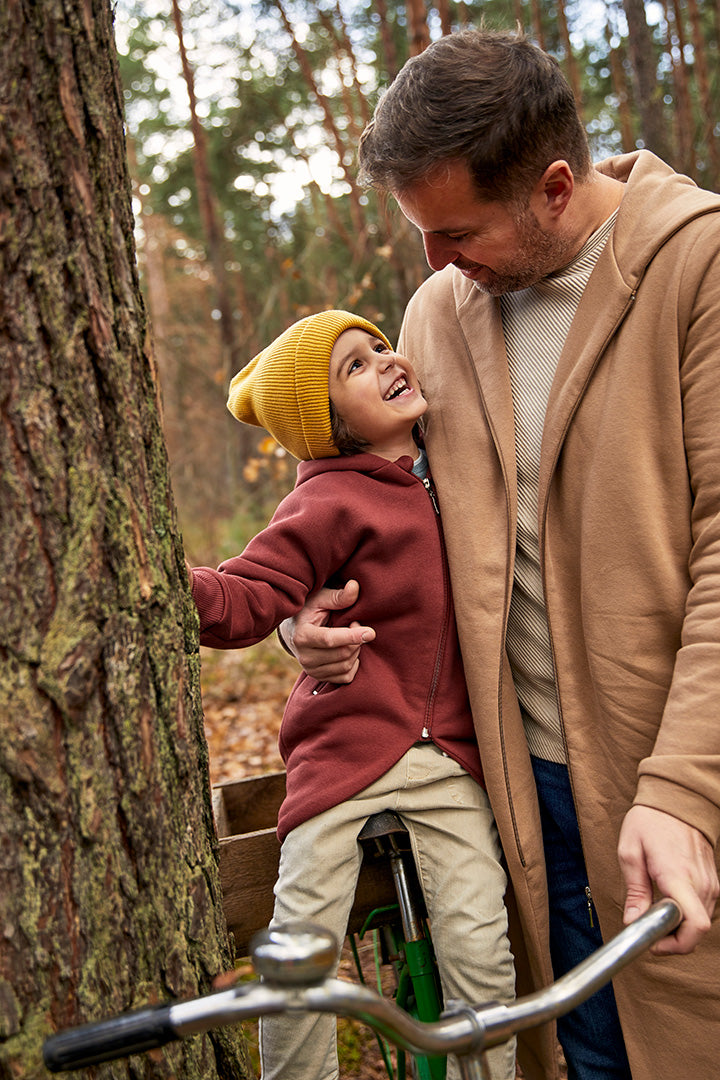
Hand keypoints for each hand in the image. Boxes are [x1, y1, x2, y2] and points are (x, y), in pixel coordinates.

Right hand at [279, 579, 374, 683]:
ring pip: (346, 666)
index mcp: (302, 635)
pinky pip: (346, 677)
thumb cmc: (309, 610)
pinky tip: (349, 650)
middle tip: (355, 624)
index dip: (352, 636)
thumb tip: (355, 587)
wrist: (294, 631)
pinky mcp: (319, 677)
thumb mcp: (320, 599)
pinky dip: (353, 664)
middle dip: (356, 639)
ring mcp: (311, 670)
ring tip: (350, 636)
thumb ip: (338, 596)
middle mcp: (304, 657)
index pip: (330, 640)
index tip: (371, 632)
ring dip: (355, 650)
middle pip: (343, 654)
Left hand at [618, 804, 718, 953]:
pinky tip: (669, 902)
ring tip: (656, 911)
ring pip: (701, 923)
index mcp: (678, 876)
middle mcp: (700, 883)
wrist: (676, 799)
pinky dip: (687, 914)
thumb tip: (633, 922)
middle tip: (650, 928)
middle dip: (673, 939)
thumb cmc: (650, 822)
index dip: (674, 944)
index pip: (694, 926)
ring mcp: (710, 883)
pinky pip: (703, 909)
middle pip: (697, 931)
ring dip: (680, 927)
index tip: (653, 941)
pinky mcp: (713, 882)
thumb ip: (634, 891)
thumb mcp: (630, 852)